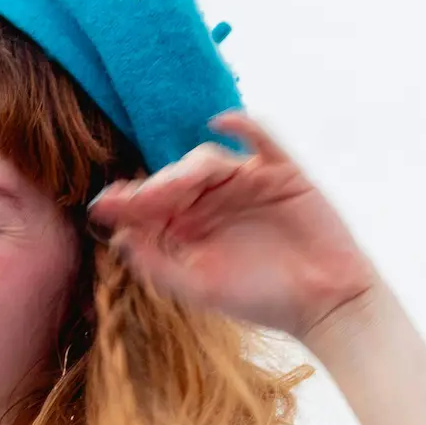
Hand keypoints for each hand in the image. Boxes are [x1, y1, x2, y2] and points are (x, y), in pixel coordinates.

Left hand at [88, 109, 377, 342]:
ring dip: (184, 170)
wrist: (323, 303)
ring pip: (206, 160)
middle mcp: (211, 199)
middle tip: (134, 201)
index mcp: (187, 225)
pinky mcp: (280, 171)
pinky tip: (221, 121)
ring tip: (170, 187)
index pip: (149, 205)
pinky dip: (241, 125)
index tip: (102, 206)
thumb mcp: (198, 287)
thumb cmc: (261, 299)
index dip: (125, 202)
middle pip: (172, 179)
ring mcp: (245, 181)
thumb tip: (116, 238)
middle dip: (151, 188)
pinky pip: (260, 138)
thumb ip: (156, 263)